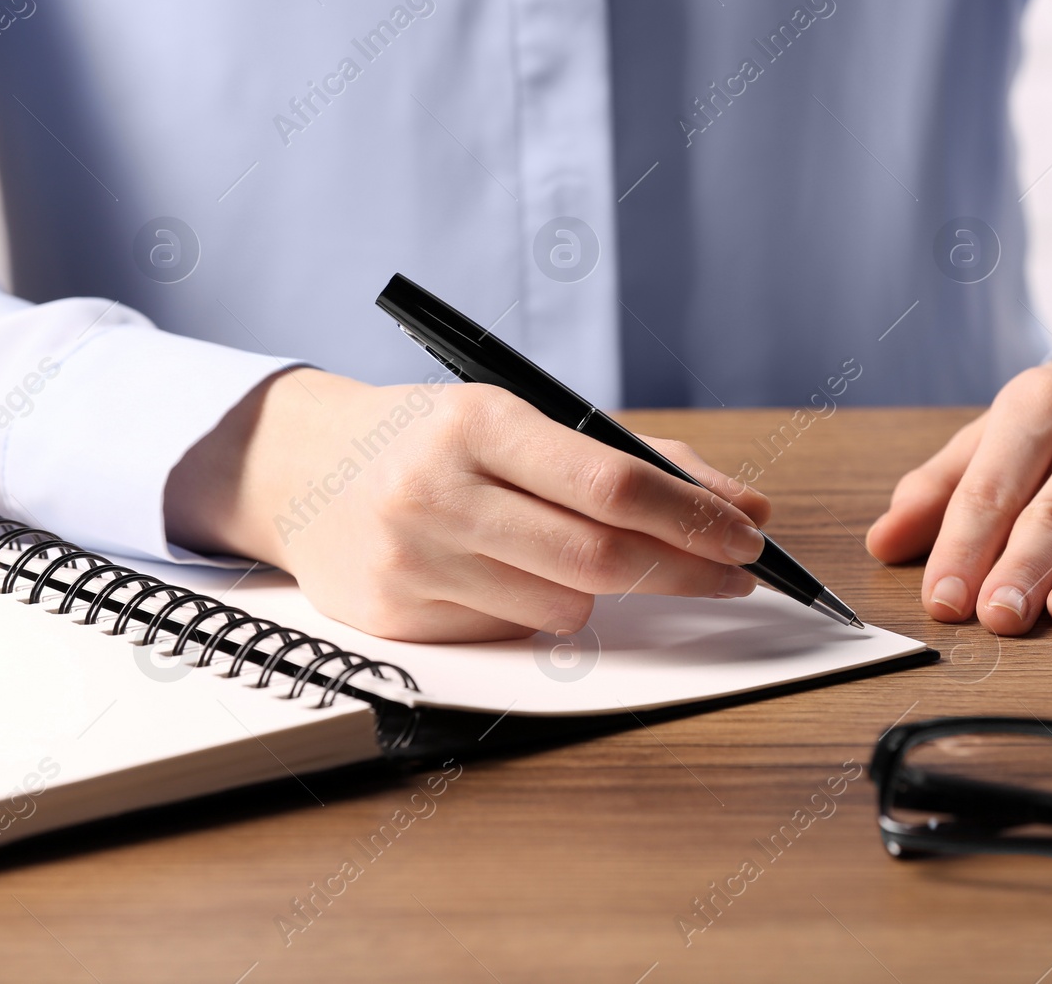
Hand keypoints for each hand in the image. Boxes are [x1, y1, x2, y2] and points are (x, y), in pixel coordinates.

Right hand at [165, 370, 770, 641]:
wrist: (303, 470)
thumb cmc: (437, 439)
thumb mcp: (524, 420)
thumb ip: (639, 460)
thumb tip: (747, 507)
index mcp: (480, 421)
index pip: (613, 482)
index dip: (695, 517)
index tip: (748, 537)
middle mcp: (440, 489)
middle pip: (600, 556)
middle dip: (684, 570)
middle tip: (733, 573)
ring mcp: (413, 557)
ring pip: (564, 606)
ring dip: (602, 590)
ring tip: (583, 556)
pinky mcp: (397, 616)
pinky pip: (514, 631)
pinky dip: (542, 609)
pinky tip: (512, 574)